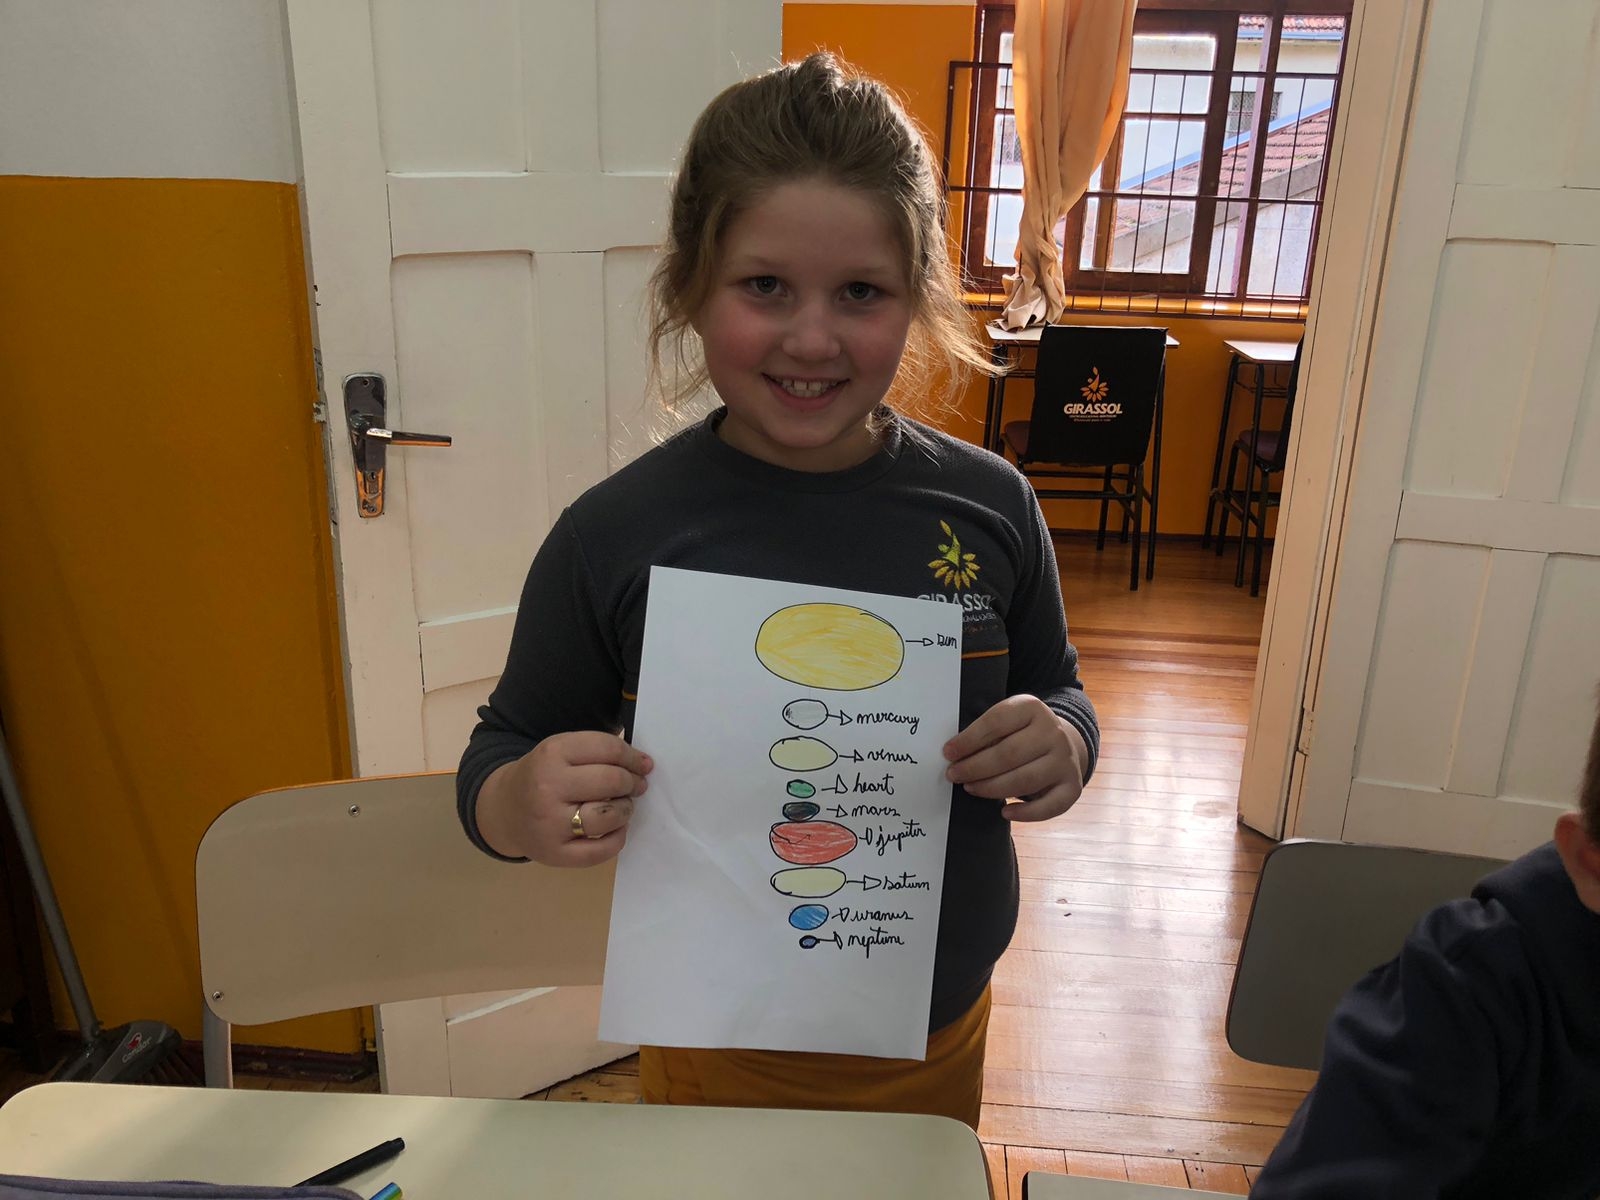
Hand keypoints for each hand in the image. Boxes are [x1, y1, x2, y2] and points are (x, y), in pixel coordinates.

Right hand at [476, 731, 652, 865]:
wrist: (504, 810)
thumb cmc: (542, 776)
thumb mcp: (560, 751)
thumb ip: (597, 751)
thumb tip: (643, 764)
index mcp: (552, 754)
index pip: (607, 749)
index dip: (633, 757)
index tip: (643, 764)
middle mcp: (548, 787)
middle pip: (611, 780)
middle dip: (633, 782)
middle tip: (636, 786)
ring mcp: (550, 824)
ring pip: (608, 816)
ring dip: (625, 809)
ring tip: (622, 806)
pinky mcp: (555, 853)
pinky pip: (601, 850)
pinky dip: (617, 838)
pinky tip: (615, 828)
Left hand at [943, 695, 1087, 822]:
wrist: (1062, 744)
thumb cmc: (1021, 734)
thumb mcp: (1006, 722)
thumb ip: (984, 734)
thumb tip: (953, 755)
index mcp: (1032, 708)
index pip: (996, 722)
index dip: (969, 739)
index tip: (948, 753)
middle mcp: (1053, 732)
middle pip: (1008, 754)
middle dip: (975, 767)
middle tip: (954, 775)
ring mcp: (1065, 760)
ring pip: (1024, 780)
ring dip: (992, 788)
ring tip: (971, 788)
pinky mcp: (1072, 787)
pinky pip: (1049, 806)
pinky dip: (1025, 814)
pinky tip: (1004, 812)